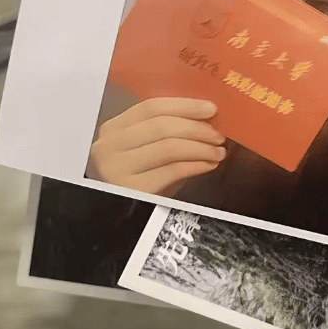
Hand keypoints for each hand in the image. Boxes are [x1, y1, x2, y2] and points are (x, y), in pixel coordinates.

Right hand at [88, 97, 226, 195]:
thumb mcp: (147, 151)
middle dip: (197, 128)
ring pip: (169, 146)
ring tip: (218, 151)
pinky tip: (209, 165)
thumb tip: (206, 119)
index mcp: (112, 129)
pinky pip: (173, 170)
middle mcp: (108, 146)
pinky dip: (197, 165)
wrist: (129, 223)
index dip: (185, 106)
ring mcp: (116, 168)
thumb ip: (167, 133)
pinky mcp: (131, 189)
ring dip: (201, 147)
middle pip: (161, 125)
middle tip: (219, 135)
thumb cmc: (141, 180)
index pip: (151, 107)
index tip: (211, 108)